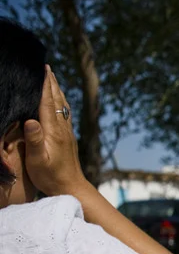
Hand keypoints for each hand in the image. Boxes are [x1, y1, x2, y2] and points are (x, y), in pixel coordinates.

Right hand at [21, 67, 89, 197]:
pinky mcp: (68, 137)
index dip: (45, 85)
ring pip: (63, 106)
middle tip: (46, 66)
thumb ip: (34, 140)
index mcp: (54, 131)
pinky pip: (64, 114)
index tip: (43, 68)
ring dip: (57, 90)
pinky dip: (60, 102)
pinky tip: (59, 101)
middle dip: (51, 83)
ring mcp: (67, 132)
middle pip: (57, 100)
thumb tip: (31, 120)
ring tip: (52, 78)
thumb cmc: (51, 176)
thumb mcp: (38, 160)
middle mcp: (62, 128)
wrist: (71, 187)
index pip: (48, 102)